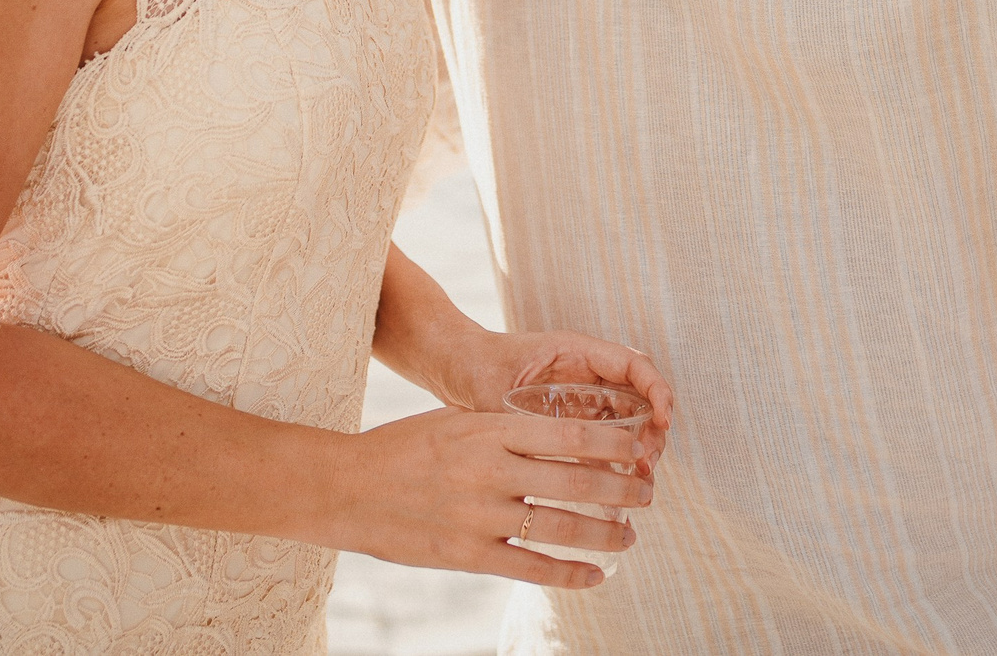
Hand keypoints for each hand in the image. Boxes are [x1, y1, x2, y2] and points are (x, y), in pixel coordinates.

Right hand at [320, 404, 652, 587]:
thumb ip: (505, 430)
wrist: (347, 486)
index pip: (568, 432)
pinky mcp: (468, 553)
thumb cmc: (404, 448)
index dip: (613, 442)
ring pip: (561, 525)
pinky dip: (570, 572)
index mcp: (489, 427)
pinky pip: (532, 566)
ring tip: (630, 533)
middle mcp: (490, 468)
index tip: (640, 448)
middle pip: (576, 479)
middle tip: (650, 491)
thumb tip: (561, 438)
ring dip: (605, 531)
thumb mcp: (456, 421)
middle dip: (622, 487)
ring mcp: (480, 514)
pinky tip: (597, 574)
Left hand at [433, 327, 674, 463]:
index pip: (633, 363)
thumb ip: (533, 419)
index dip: (657, 390)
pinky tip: (617, 488)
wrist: (452, 367)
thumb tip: (565, 456)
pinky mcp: (571, 421)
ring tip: (640, 481)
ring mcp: (581, 396)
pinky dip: (615, 460)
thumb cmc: (476, 366)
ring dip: (639, 448)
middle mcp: (586, 373)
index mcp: (577, 352)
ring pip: (626, 420)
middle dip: (653, 429)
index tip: (664, 420)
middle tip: (649, 465)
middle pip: (638, 396)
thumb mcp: (503, 390)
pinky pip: (603, 439)